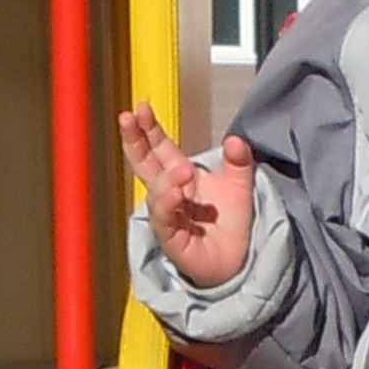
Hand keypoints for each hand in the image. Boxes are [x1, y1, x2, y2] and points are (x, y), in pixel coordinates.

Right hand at [119, 105, 255, 286]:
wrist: (239, 261)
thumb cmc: (230, 223)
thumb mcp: (240, 185)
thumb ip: (239, 161)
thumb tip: (235, 139)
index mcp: (178, 174)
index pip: (158, 147)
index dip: (148, 128)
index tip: (141, 107)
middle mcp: (168, 193)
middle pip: (144, 164)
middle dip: (135, 140)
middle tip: (128, 118)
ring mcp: (167, 216)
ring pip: (155, 192)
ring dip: (165, 178)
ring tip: (183, 171)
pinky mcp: (172, 239)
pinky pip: (164, 220)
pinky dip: (167, 205)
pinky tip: (175, 194)